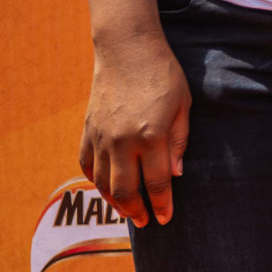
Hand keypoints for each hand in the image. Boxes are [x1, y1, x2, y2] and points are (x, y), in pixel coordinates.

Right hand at [80, 28, 190, 226]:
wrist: (127, 50)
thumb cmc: (164, 76)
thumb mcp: (184, 106)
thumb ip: (179, 142)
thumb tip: (175, 176)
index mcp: (152, 136)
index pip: (158, 183)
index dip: (162, 204)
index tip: (166, 218)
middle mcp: (123, 141)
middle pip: (126, 191)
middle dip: (137, 211)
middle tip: (146, 222)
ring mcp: (101, 137)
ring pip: (103, 184)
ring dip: (115, 203)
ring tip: (129, 212)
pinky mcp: (87, 131)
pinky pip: (87, 166)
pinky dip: (96, 182)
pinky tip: (107, 189)